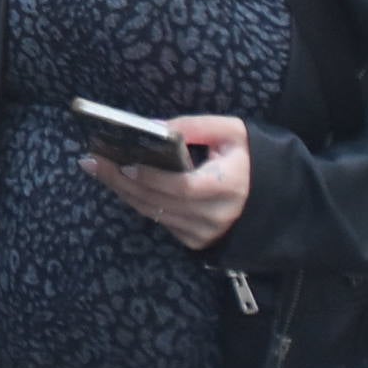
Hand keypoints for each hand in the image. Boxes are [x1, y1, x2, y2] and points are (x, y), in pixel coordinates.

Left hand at [82, 114, 250, 250]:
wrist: (276, 199)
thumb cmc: (253, 159)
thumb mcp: (232, 132)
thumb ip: (194, 127)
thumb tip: (153, 128)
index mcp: (227, 187)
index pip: (181, 186)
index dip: (151, 176)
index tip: (123, 161)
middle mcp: (214, 216)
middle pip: (157, 201)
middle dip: (121, 180)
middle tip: (92, 160)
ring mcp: (205, 233)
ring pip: (154, 213)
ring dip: (123, 191)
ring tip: (97, 168)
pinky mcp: (197, 241)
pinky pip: (161, 221)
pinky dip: (140, 202)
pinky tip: (121, 184)